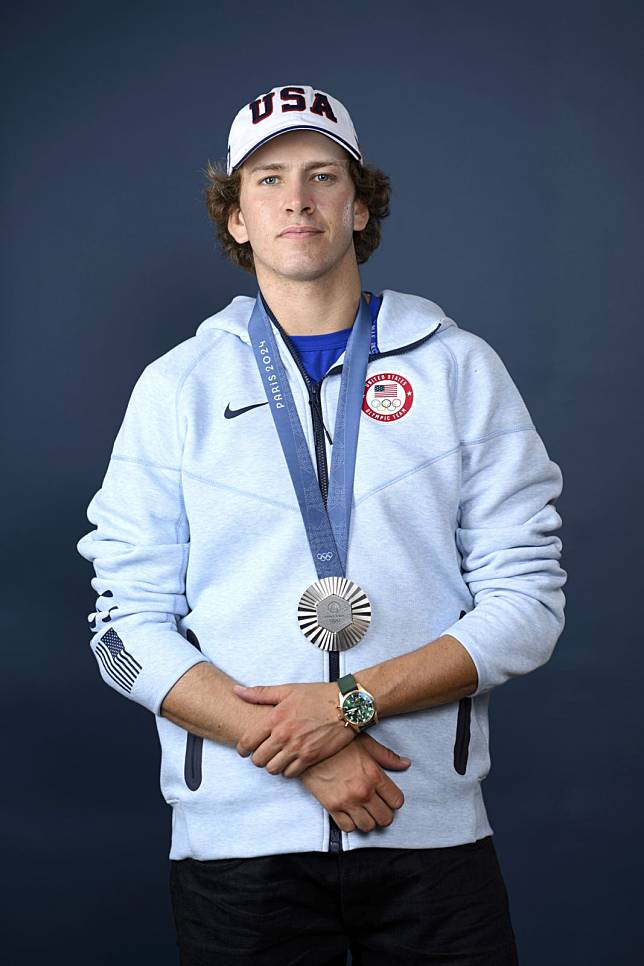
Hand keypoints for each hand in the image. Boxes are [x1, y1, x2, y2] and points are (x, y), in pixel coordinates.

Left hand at [232, 681, 354, 777]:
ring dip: (272, 765)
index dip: (242, 749)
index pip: (247, 742)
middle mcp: (284, 735)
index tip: (244, 749)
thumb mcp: (287, 690)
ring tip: (276, 758)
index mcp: (275, 718)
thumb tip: (236, 691)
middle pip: (258, 759)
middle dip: (257, 758)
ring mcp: (298, 748)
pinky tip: (290, 761)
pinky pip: (290, 773)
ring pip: (272, 769)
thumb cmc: (318, 696)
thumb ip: (260, 693)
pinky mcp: (311, 758)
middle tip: (262, 753)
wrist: (346, 705)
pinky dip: (287, 770)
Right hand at [299, 732, 411, 832]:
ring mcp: (348, 802)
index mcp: (375, 775)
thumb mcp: (367, 745)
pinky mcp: (332, 808)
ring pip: (368, 826)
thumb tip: (406, 764)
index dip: (394, 800)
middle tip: (377, 806)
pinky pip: (348, 828)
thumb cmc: (339, 744)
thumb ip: (387, 757)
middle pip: (385, 818)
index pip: (397, 801)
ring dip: (368, 820)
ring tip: (364, 811)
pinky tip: (350, 813)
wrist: (310, 748)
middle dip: (384, 814)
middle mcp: (363, 792)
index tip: (387, 797)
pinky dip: (351, 824)